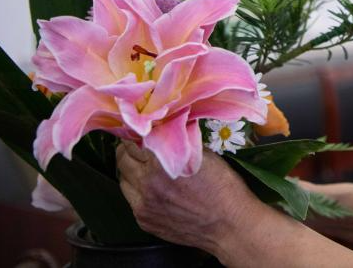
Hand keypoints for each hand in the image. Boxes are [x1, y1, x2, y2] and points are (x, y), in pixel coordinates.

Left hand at [116, 141, 248, 253]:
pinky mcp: (144, 221)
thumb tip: (165, 127)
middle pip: (121, 160)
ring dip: (131, 171)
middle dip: (128, 151)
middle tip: (138, 147)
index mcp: (161, 162)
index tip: (142, 131)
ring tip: (145, 168)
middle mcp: (147, 183)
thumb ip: (179, 141)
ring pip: (123, 180)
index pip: (132, 141)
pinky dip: (138, 191)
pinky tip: (154, 189)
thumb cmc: (223, 185)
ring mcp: (143, 205)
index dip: (136, 134)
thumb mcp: (204, 154)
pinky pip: (132, 200)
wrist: (230, 224)